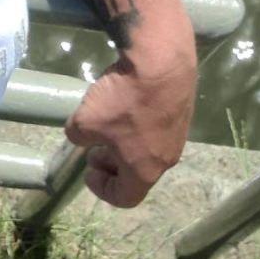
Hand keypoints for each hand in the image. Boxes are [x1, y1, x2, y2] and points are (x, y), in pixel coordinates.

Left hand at [64, 43, 195, 208]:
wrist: (161, 60)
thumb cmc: (124, 100)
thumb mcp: (86, 120)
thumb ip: (77, 136)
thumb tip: (81, 136)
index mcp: (145, 170)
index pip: (125, 198)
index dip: (102, 189)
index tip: (88, 170)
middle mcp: (167, 158)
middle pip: (138, 174)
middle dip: (113, 164)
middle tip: (95, 147)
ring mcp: (178, 134)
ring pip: (148, 149)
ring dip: (126, 144)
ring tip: (108, 122)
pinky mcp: (182, 111)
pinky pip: (157, 128)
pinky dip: (139, 125)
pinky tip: (126, 102)